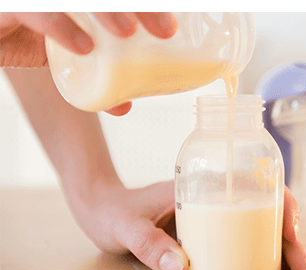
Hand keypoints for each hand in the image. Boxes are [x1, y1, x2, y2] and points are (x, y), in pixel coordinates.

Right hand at [0, 12, 176, 115]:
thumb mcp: (68, 59)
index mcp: (84, 3)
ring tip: (128, 34)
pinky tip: (83, 47)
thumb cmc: (30, 38)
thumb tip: (126, 106)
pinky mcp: (13, 7)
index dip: (150, 9)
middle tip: (166, 31)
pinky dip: (61, 27)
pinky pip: (36, 12)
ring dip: (107, 11)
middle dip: (142, 8)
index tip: (172, 29)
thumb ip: (95, 77)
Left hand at [70, 179, 305, 269]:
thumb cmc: (115, 211)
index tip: (291, 232)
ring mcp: (216, 211)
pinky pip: (249, 235)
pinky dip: (271, 250)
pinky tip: (282, 268)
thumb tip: (180, 267)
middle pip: (267, 208)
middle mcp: (216, 194)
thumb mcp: (127, 228)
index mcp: (204, 184)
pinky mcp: (213, 227)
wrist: (103, 208)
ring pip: (263, 223)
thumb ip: (149, 245)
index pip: (255, 185)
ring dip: (289, 246)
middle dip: (294, 237)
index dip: (282, 206)